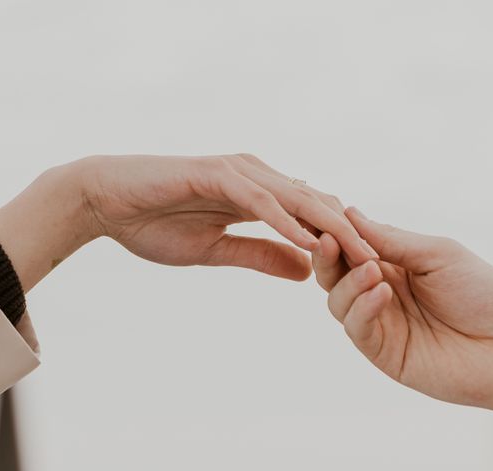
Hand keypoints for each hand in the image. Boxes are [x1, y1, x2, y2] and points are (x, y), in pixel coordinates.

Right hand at [78, 154, 376, 275]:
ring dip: (332, 230)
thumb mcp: (216, 249)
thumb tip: (305, 271)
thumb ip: (261, 255)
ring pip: (299, 201)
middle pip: (318, 206)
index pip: (314, 218)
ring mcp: (238, 172)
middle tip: (387, 268)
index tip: (373, 275)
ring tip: (362, 258)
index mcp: (259, 194)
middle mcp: (257, 177)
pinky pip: (261, 202)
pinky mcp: (217, 175)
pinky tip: (310, 245)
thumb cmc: (154, 223)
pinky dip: (287, 223)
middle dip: (353, 237)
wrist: (105, 201)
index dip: (345, 244)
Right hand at [311, 208, 492, 429]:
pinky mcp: (384, 353)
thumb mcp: (439, 254)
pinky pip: (357, 329)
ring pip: (338, 301)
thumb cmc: (485, 294)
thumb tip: (351, 214)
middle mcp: (382, 293)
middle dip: (328, 256)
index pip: (352, 246)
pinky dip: (362, 308)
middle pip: (335, 274)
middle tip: (330, 241)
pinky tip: (382, 293)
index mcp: (395, 265)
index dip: (336, 232)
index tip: (327, 217)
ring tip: (372, 271)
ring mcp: (382, 324)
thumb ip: (393, 240)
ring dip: (348, 282)